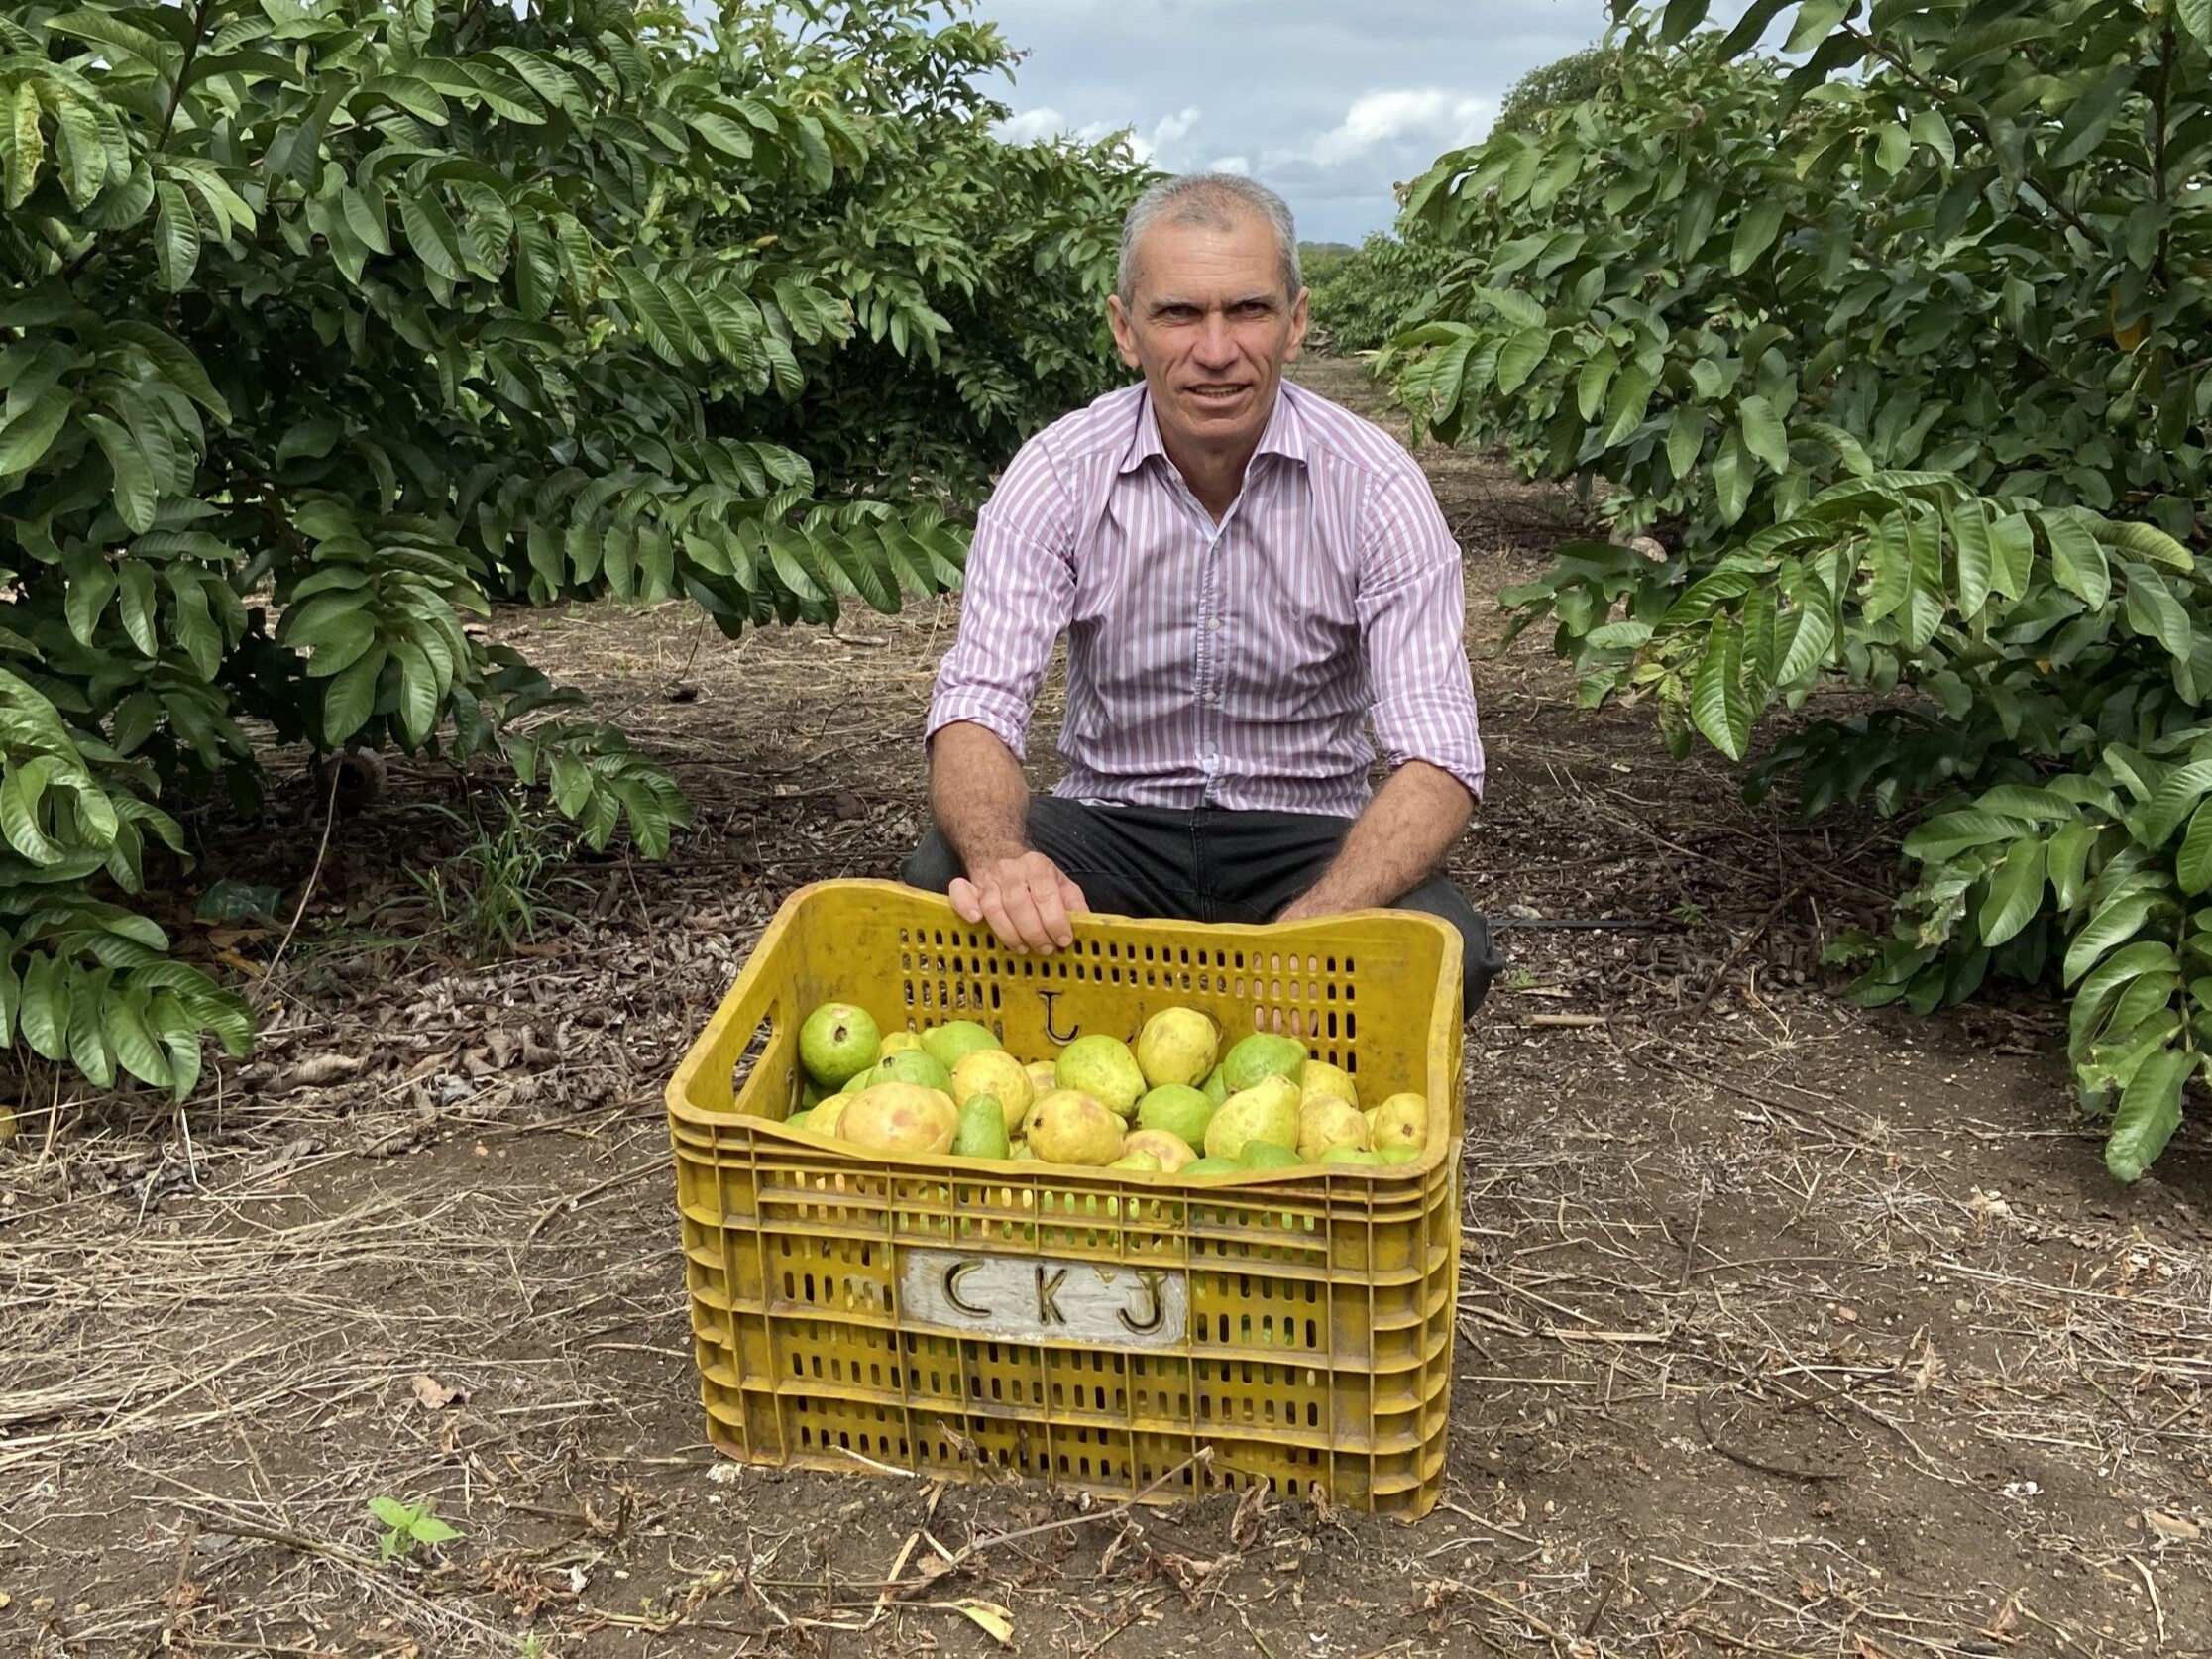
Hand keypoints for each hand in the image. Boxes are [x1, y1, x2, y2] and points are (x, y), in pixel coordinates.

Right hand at [950, 851, 1086, 953]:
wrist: (997, 850)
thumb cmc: (1032, 875)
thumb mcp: (1059, 882)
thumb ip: (1073, 902)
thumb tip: (1087, 924)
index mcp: (1038, 867)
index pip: (1046, 895)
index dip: (1055, 921)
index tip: (1063, 940)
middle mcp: (1011, 870)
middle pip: (1019, 903)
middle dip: (1033, 932)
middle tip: (1043, 949)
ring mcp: (988, 878)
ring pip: (993, 906)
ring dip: (1008, 933)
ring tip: (1021, 947)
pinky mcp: (969, 885)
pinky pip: (960, 893)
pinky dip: (965, 906)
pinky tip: (976, 919)